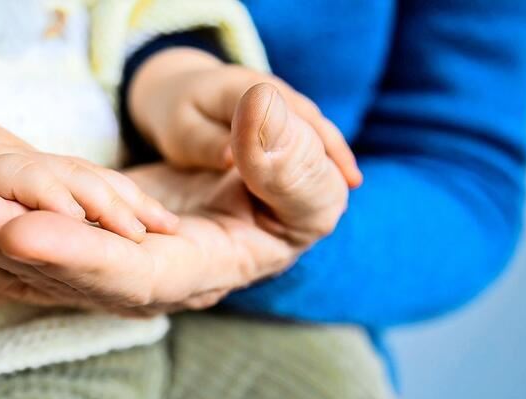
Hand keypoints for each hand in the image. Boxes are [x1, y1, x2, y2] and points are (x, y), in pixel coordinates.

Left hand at [0, 84, 347, 314]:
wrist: (250, 220)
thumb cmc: (287, 204)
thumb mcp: (309, 191)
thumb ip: (291, 164)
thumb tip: (259, 115)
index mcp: (190, 274)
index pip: (125, 273)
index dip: (73, 254)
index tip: (19, 232)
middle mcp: (129, 291)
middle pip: (49, 274)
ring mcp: (89, 282)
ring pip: (12, 271)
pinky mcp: (63, 266)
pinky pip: (0, 264)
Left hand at [127, 47, 361, 186]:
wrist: (180, 91)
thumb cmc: (178, 116)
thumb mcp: (181, 132)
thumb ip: (206, 143)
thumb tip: (231, 158)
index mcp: (243, 89)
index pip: (279, 114)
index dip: (299, 141)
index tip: (314, 169)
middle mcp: (271, 88)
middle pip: (307, 118)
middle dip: (328, 147)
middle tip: (347, 183)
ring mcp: (284, 98)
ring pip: (314, 124)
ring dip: (332, 151)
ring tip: (348, 183)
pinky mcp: (288, 112)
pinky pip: (312, 130)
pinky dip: (326, 151)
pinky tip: (342, 178)